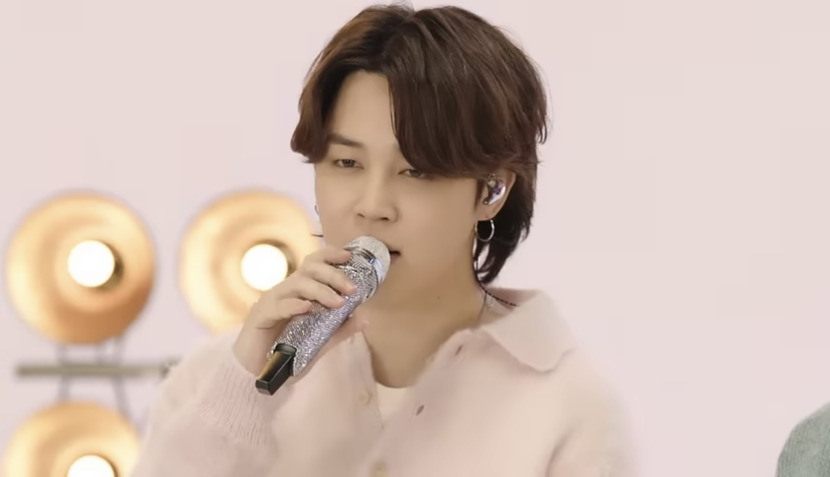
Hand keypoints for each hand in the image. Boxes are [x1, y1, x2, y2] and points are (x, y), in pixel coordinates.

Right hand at [232, 245, 366, 376]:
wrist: (257, 374)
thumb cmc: (286, 354)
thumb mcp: (320, 342)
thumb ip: (340, 330)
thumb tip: (364, 318)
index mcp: (299, 292)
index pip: (313, 263)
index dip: (330, 255)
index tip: (348, 257)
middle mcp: (286, 291)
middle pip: (309, 269)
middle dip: (334, 275)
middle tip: (351, 289)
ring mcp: (272, 301)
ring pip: (297, 284)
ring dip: (321, 291)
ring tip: (338, 303)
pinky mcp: (260, 316)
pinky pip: (278, 306)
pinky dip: (294, 305)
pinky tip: (307, 309)